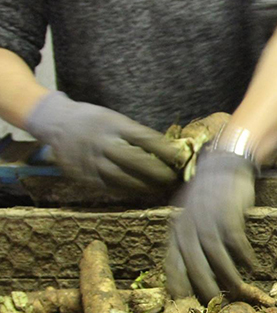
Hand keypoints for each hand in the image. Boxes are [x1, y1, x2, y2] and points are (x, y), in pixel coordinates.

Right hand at [25, 92, 179, 192]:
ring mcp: (91, 161)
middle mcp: (102, 143)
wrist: (56, 123)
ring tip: (164, 189)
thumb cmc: (95, 121)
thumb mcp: (115, 119)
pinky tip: (144, 193)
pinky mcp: (84, 176)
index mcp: (113, 124)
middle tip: (176, 179)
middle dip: (160, 173)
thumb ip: (137, 135)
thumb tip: (168, 151)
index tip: (183, 158)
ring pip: (124, 179)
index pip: (145, 138)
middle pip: (136, 161)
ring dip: (148, 187)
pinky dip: (130, 191)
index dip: (166, 151)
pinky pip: (111, 187)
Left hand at [165, 150, 256, 303]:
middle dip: (205, 289)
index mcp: (176, 232)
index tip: (187, 304)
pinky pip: (235, 243)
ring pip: (216, 258)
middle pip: (194, 266)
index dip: (179, 286)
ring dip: (228, 277)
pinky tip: (252, 266)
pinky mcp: (228, 215)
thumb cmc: (208, 197)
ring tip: (237, 290)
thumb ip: (188, 240)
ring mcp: (208, 222)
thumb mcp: (190, 217)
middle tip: (215, 305)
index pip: (172, 265)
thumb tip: (195, 271)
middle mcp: (188, 228)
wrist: (223, 167)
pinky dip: (244, 257)